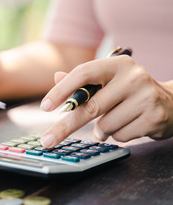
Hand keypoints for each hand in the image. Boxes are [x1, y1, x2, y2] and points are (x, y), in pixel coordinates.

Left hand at [40, 55, 172, 147]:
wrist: (171, 103)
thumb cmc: (129, 91)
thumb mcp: (108, 81)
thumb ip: (82, 81)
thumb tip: (57, 77)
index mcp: (117, 64)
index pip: (83, 74)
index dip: (61, 91)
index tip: (44, 107)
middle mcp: (133, 77)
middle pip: (89, 106)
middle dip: (65, 126)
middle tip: (48, 140)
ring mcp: (146, 97)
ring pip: (104, 125)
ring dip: (100, 130)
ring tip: (110, 122)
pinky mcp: (154, 117)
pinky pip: (120, 136)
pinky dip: (116, 135)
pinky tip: (127, 125)